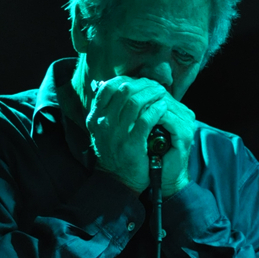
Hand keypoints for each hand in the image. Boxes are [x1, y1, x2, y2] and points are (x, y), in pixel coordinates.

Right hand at [86, 76, 195, 196]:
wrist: (118, 178)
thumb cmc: (115, 150)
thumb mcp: (104, 129)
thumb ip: (107, 110)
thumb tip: (116, 86)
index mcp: (95, 117)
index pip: (108, 87)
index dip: (127, 80)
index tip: (140, 81)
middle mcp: (103, 124)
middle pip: (124, 91)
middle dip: (143, 84)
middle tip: (156, 86)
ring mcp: (117, 134)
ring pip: (136, 102)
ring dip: (152, 94)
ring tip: (162, 93)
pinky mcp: (132, 144)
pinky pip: (146, 119)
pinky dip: (157, 109)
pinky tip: (163, 106)